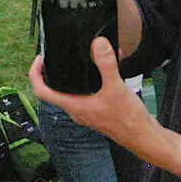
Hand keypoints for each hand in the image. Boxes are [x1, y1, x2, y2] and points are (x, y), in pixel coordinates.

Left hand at [29, 38, 152, 151]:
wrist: (144, 137)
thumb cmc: (128, 120)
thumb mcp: (116, 88)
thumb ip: (106, 65)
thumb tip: (97, 44)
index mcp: (74, 106)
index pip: (43, 92)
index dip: (36, 74)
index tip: (40, 59)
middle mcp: (78, 109)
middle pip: (56, 89)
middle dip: (55, 70)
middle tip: (58, 54)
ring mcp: (89, 110)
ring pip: (75, 89)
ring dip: (78, 73)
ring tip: (88, 56)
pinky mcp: (100, 110)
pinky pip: (91, 91)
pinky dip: (95, 78)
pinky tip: (110, 67)